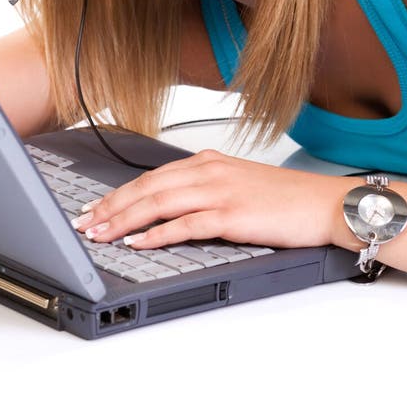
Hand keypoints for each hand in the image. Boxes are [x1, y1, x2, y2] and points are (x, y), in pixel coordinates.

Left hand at [72, 149, 358, 250]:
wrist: (322, 202)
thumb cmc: (282, 198)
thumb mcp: (234, 184)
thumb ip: (201, 190)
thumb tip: (167, 210)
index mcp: (205, 162)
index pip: (149, 177)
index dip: (117, 194)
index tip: (94, 208)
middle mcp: (207, 171)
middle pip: (146, 188)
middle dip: (110, 207)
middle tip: (84, 223)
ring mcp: (218, 191)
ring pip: (158, 203)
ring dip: (124, 219)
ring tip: (99, 233)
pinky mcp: (231, 215)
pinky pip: (185, 224)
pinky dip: (157, 233)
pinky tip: (138, 242)